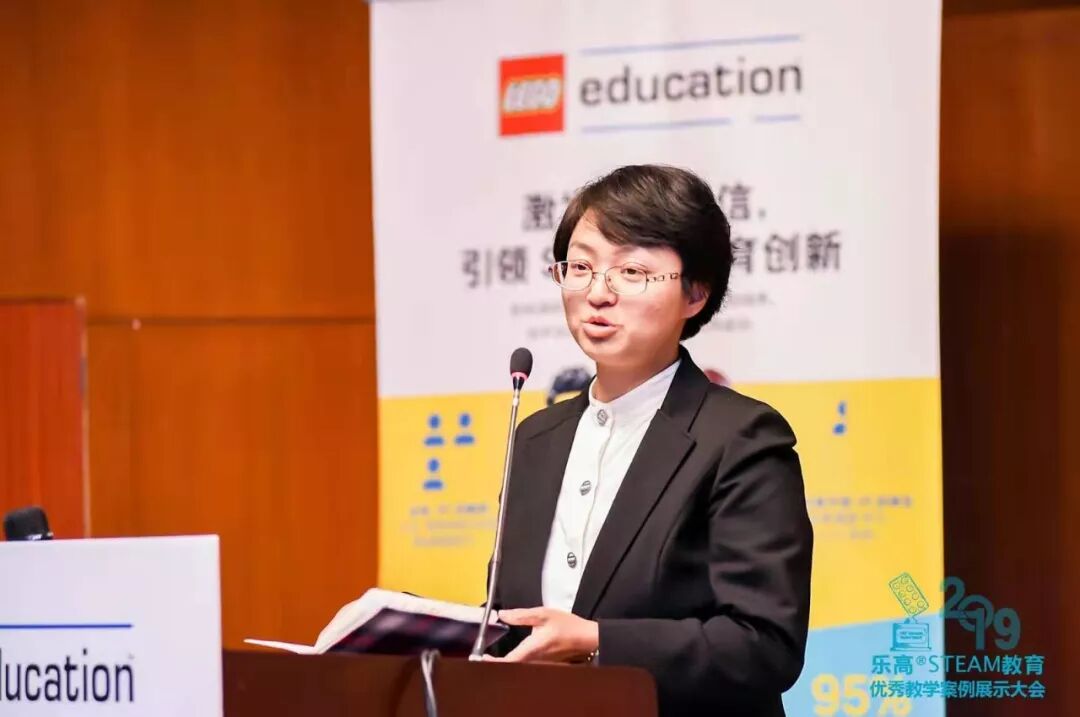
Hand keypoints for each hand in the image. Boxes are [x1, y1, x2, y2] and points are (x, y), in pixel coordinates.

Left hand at [484, 607, 598, 662]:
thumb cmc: (568, 626)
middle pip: (510, 667)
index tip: (482, 656)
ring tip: (493, 657)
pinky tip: (511, 658)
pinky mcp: (544, 666)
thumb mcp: (543, 614)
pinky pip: (526, 667)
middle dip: (495, 663)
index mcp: (532, 649)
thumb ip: (521, 615)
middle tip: (484, 656)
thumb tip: (502, 615)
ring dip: (505, 663)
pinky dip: (515, 663)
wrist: (586, 639)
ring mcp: (539, 666)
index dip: (492, 661)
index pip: (507, 661)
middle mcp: (534, 661)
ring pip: (518, 668)